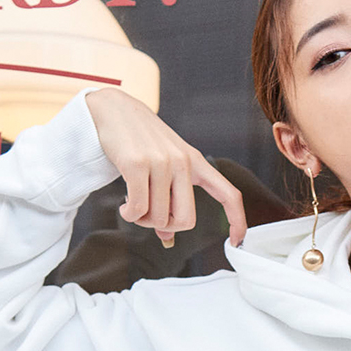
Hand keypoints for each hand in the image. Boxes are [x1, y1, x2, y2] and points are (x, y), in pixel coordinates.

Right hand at [84, 88, 246, 247]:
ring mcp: (161, 162)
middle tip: (150, 219)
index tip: (237, 241)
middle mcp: (182, 161)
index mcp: (196, 162)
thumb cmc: (140, 140)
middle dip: (166, 227)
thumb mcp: (163, 167)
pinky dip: (130, 215)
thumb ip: (169, 201)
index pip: (228, 194)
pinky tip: (125, 207)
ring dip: (142, 220)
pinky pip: (138, 209)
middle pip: (186, 221)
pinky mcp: (137, 164)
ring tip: (132, 205)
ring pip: (158, 217)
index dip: (237, 220)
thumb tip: (167, 238)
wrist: (112, 108)